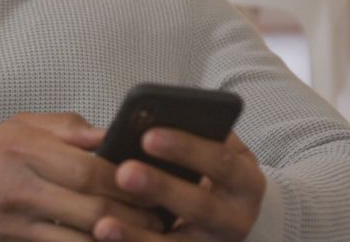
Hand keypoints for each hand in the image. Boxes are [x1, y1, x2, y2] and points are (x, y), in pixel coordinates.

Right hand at [0, 112, 163, 240]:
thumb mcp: (21, 126)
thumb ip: (69, 128)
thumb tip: (113, 132)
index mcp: (25, 150)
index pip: (89, 169)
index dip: (127, 179)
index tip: (153, 181)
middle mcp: (21, 188)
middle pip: (92, 208)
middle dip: (133, 214)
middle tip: (161, 215)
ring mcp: (17, 224)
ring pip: (81, 241)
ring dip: (118, 240)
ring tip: (145, 235)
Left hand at [92, 131, 266, 241]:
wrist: (228, 214)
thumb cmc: (211, 169)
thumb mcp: (214, 147)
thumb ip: (192, 132)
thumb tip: (145, 120)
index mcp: (245, 182)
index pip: (221, 161)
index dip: (186, 149)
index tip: (148, 136)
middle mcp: (235, 219)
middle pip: (199, 206)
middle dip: (161, 188)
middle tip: (124, 172)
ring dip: (138, 235)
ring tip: (104, 225)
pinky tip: (103, 238)